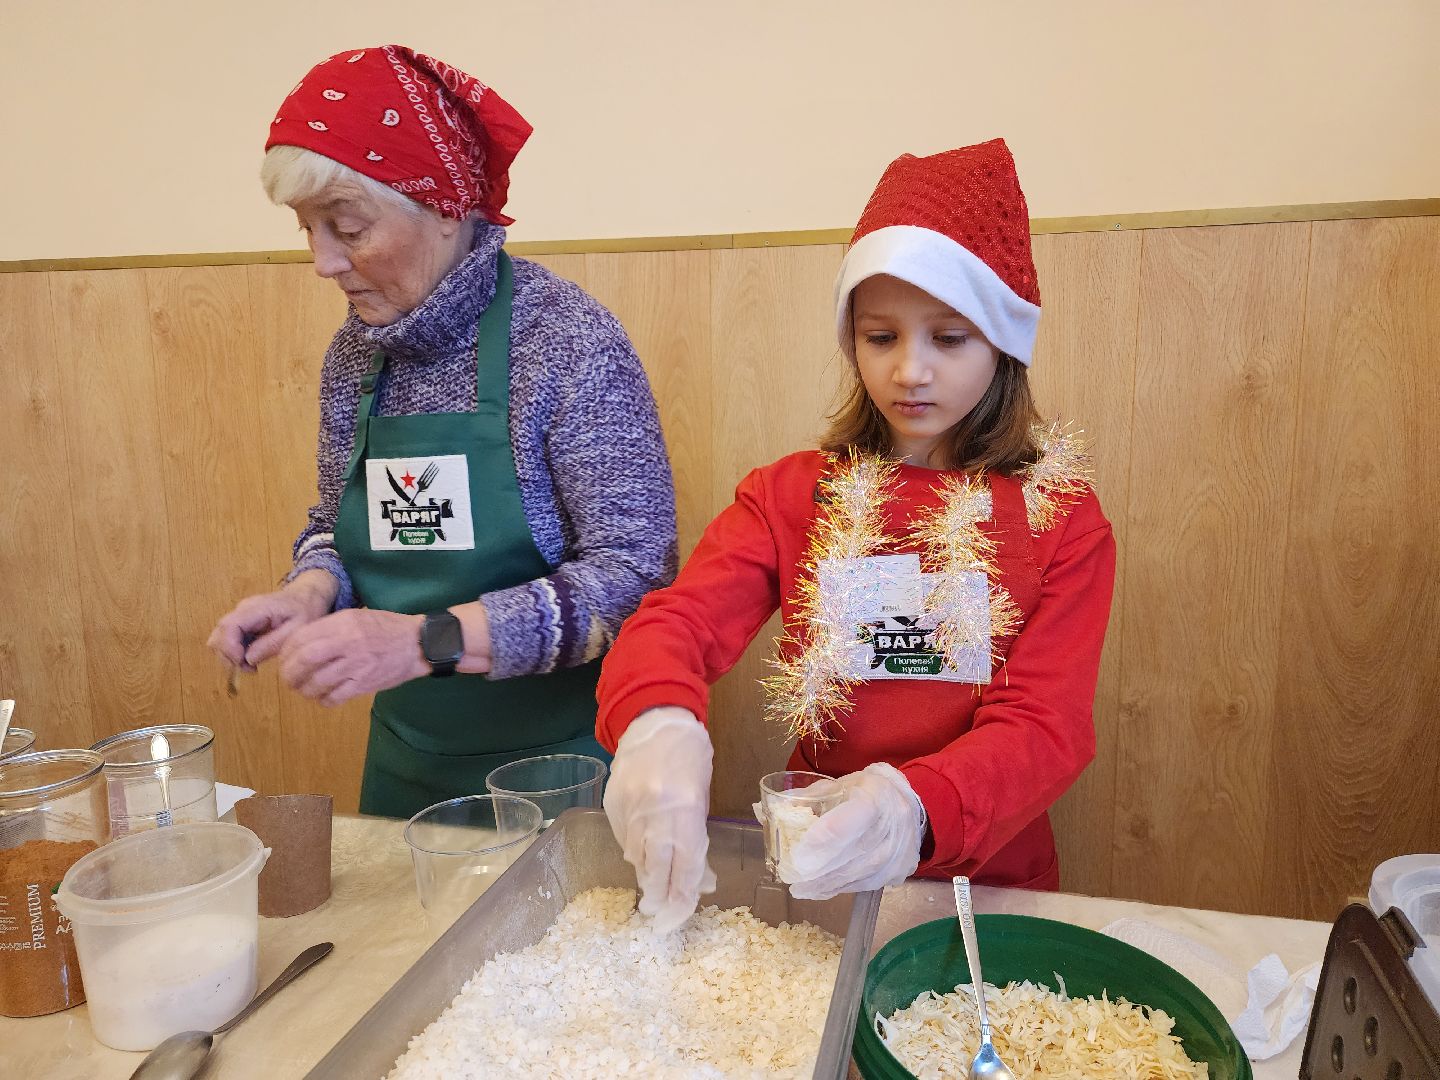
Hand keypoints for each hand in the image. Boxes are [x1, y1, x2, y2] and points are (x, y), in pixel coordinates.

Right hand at [208, 571, 336, 671]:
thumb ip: (272, 643)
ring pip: (220, 638)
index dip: (229, 648)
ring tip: (251, 666)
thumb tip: (248, 658)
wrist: (305, 597)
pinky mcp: (241, 623)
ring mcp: (240, 615)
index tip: (242, 664)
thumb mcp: (297, 629)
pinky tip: (251, 659)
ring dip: (230, 656)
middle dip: (228, 656)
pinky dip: (235, 653)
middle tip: (249, 669)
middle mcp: (242, 610)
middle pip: (219, 634)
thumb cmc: (304, 611)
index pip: (229, 626)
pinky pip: (228, 640)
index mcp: (257, 608)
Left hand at [277, 608, 427, 705]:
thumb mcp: (356, 617)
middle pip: (305, 660)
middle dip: (289, 673)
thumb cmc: (386, 627)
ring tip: (302, 689)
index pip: (302, 638)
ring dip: (303, 689)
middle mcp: (348, 643)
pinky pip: (335, 697)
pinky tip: (323, 697)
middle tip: (288, 678)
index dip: (286, 652)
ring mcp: (357, 665)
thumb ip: (330, 628)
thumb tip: (301, 644)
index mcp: (344, 624)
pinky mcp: (365, 684)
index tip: (285, 659)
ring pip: (317, 682)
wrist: (417, 644)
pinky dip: (323, 700)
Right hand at [603, 708, 716, 932]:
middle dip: (658, 898)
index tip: (678, 918)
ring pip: (635, 858)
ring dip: (646, 877)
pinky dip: (634, 853)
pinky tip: (642, 859)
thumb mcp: (702, 797)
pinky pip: (622, 840)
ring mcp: (628, 808)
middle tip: (660, 916)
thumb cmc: (689, 757)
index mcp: (684, 809)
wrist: (653, 720)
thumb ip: (697, 838)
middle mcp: (654, 812)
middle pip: (654, 869)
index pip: (684, 866)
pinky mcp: (611, 805)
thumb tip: (700, 882)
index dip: (682, 898)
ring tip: (653, 891)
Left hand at [783, 763, 925, 899]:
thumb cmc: (866, 791)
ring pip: (858, 873)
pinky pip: (865, 884)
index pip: (852, 819)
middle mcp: (893, 825)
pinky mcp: (898, 870)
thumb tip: (768, 813)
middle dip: (819, 869)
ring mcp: (898, 851)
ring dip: (827, 884)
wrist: (909, 804)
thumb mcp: (838, 785)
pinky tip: (821, 890)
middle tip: (792, 878)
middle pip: (853, 853)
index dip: (825, 838)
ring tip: (801, 889)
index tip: (799, 855)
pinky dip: (840, 888)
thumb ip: (806, 799)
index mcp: (876, 797)